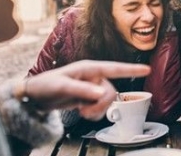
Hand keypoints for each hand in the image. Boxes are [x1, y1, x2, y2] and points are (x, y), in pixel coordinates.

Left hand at [15, 60, 149, 118]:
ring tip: (82, 113)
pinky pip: (100, 106)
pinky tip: (83, 113)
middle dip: (102, 104)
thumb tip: (102, 93)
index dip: (131, 70)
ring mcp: (90, 87)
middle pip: (111, 90)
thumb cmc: (45, 86)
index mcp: (89, 68)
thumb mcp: (62, 87)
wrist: (34, 97)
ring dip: (97, 110)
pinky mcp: (87, 97)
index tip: (146, 69)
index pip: (114, 68)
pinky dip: (94, 113)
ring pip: (106, 100)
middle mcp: (92, 76)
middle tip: (86, 112)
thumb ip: (83, 90)